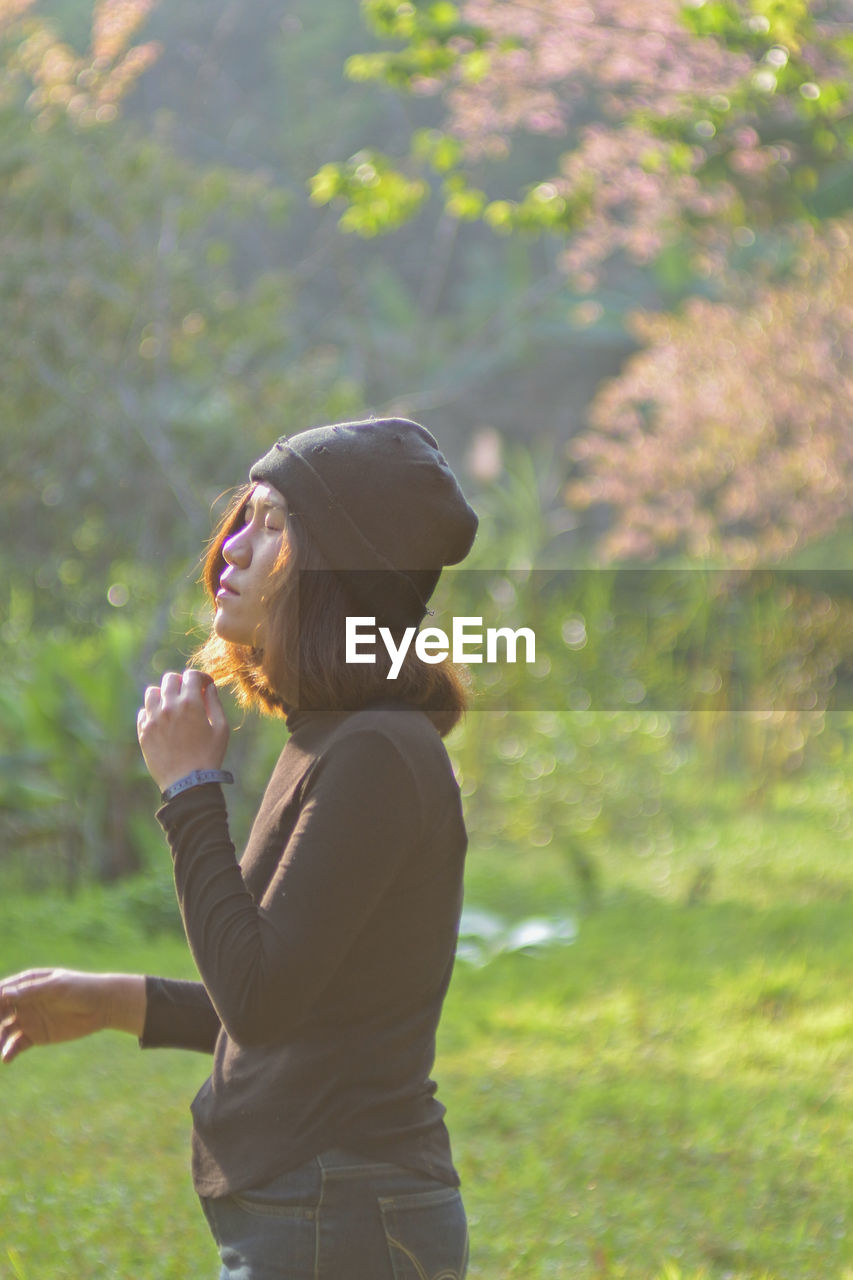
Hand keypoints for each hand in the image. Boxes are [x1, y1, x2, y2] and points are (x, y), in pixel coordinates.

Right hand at [0, 969, 113, 1063]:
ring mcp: (28, 1019)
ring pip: (4, 1031)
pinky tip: (6, 1058)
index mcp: (26, 983)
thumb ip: (31, 991)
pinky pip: (17, 1045)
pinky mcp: (35, 1036)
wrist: (103, 1006)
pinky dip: (9, 1051)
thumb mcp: (56, 987)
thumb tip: (3, 993)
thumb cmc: (81, 988)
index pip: (1, 991)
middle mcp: (23, 1001)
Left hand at [137, 669, 229, 792]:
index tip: (205, 685)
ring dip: (164, 695)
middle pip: (170, 679)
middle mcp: (168, 706)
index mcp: (190, 703)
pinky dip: (153, 712)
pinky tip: (163, 722)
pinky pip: (143, 712)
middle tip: (189, 695)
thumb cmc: (209, 756)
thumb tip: (209, 687)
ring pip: (152, 692)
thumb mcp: (221, 729)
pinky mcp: (143, 732)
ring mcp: (153, 719)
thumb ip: (215, 703)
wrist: (187, 784)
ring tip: (172, 707)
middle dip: (182, 683)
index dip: (201, 677)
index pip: (191, 675)